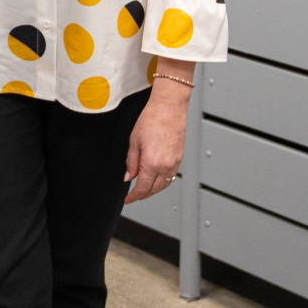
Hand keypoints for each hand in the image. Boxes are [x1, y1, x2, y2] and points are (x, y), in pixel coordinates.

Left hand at [123, 88, 187, 203]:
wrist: (168, 108)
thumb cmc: (151, 119)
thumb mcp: (134, 141)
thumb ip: (131, 162)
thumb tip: (129, 176)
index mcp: (152, 163)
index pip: (142, 188)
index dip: (134, 196)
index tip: (128, 199)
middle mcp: (165, 166)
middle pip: (154, 189)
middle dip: (143, 194)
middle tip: (133, 195)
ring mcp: (174, 163)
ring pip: (164, 185)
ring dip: (154, 190)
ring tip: (144, 189)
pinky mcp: (179, 158)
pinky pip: (171, 176)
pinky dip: (163, 182)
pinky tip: (156, 179)